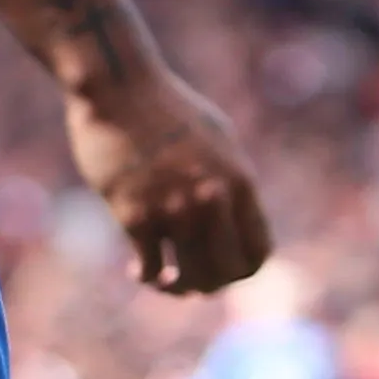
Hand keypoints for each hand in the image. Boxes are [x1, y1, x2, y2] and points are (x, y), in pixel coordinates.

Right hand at [65, 62, 272, 295]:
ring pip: (189, 278)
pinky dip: (147, 277)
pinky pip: (151, 267)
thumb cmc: (168, 112)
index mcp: (240, 181)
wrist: (120, 90)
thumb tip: (235, 223)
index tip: (223, 271)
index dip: (243, 272)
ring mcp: (174, 209)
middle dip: (210, 285)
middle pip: (226, 273)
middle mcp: (213, 199)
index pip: (258, 252)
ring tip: (165, 281)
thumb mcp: (218, 141)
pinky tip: (138, 271)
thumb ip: (230, 183)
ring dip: (176, 288)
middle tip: (191, 283)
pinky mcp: (135, 215)